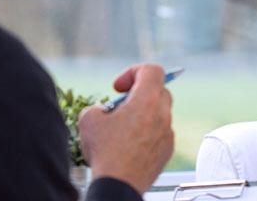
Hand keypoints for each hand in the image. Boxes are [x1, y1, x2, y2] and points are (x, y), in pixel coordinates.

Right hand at [77, 64, 173, 193]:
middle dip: (138, 93)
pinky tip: (128, 144)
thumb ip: (98, 106)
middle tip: (120, 105)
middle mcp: (163, 115)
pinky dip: (146, 131)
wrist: (119, 185)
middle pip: (158, 90)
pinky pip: (160, 132)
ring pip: (159, 112)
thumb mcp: (89, 119)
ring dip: (142, 113)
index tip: (118, 87)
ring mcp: (168, 133)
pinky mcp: (167, 150)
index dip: (133, 72)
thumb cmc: (106, 154)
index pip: (152, 70)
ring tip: (121, 128)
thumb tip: (103, 111)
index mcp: (147, 101)